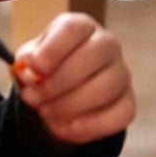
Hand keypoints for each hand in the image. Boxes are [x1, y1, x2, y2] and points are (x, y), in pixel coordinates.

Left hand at [13, 13, 136, 144]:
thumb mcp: (30, 62)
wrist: (62, 96)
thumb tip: (28, 65)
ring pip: (105, 87)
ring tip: (46, 113)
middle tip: (34, 98)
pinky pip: (119, 115)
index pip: (74, 28)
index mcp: (82, 27)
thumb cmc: (47, 71)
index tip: (35, 67)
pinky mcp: (128, 103)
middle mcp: (107, 45)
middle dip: (58, 82)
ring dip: (69, 106)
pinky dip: (89, 126)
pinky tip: (66, 128)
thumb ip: (27, 63)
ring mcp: (121, 74)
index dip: (53, 48)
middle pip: (94, 54)